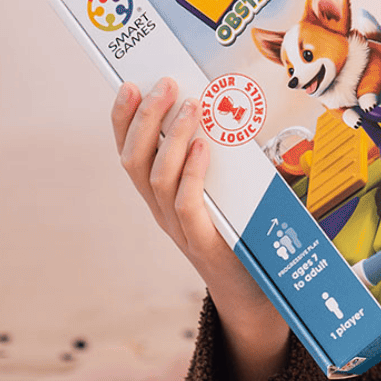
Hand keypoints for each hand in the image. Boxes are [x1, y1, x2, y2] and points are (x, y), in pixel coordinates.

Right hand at [112, 78, 290, 380]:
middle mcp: (161, 211)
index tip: (129, 84)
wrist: (255, 295)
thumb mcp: (228, 189)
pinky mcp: (204, 244)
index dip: (124, 120)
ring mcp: (179, 229)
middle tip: (164, 85)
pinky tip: (203, 149)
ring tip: (190, 106)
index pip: (130, 152)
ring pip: (158, 180)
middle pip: (136, 161)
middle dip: (146, 119)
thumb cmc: (242, 235)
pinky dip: (192, 175)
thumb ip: (225, 158)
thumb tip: (238, 108)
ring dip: (172, 138)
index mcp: (161, 196)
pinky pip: (188, 206)